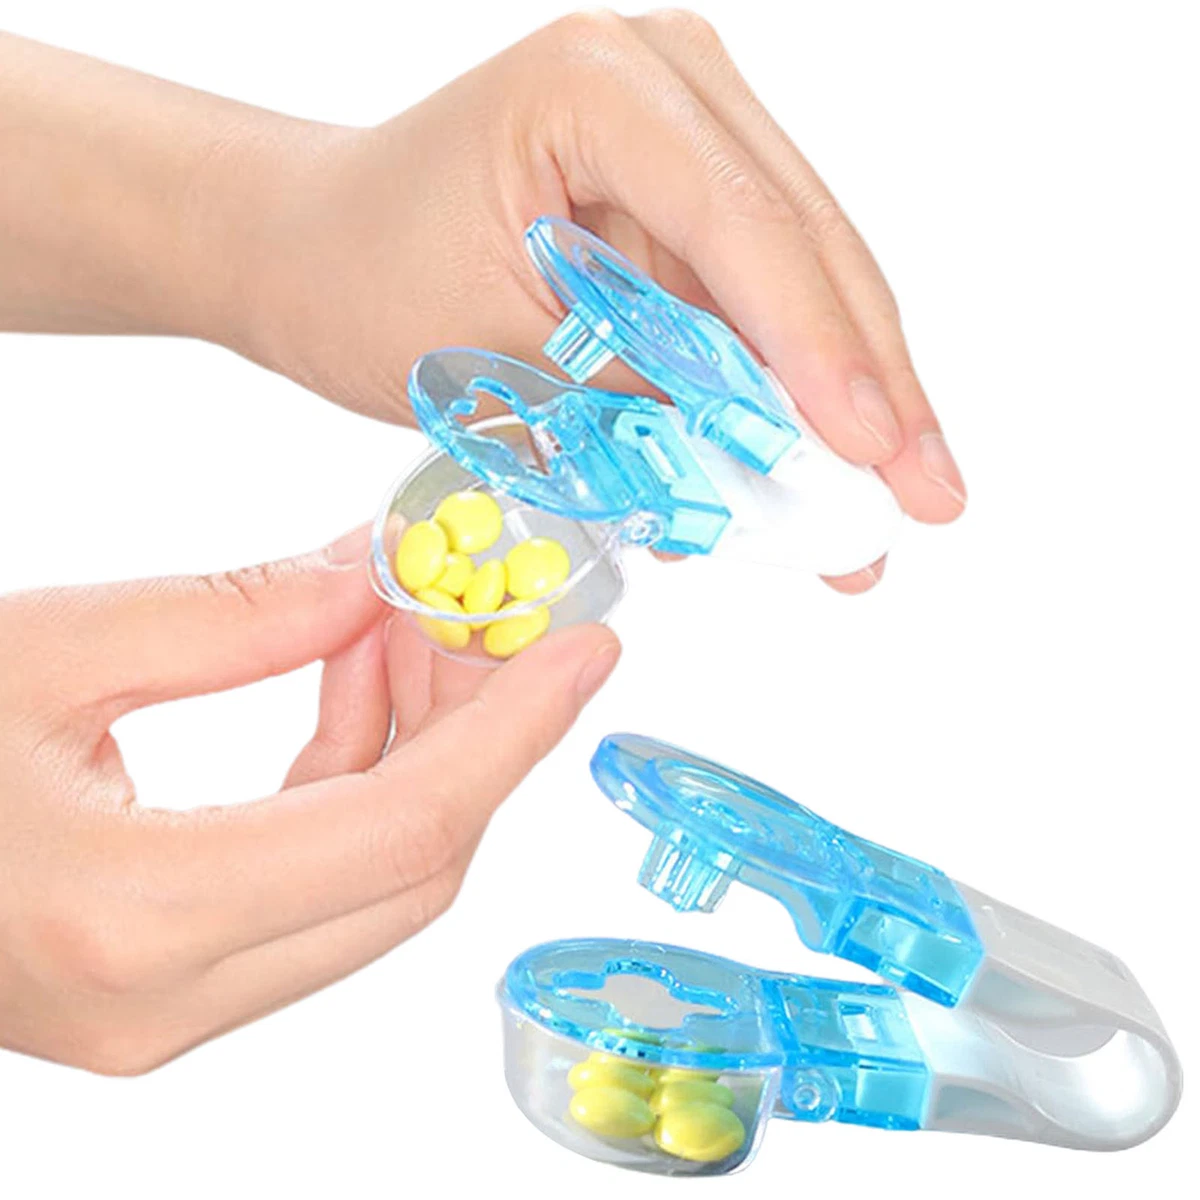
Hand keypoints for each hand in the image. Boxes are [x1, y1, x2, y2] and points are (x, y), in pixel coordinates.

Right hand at [0, 527, 618, 1073]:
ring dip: (416, 753)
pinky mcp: (157, 988)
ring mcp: (161, 1012)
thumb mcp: (43, 648)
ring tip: (410, 628)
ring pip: (369, 887)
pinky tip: (350, 686)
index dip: (513, 731)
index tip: (587, 653)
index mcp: (133, 916)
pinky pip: (310, 890)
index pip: (405, 827)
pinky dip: (353, 785)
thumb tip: (373, 579)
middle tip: (501, 620)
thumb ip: (233, 617)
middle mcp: (163, 998)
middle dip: (478, 735)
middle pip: (409, 869)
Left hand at [235, 11, 965, 591]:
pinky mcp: (681, 202)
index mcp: (600, 86)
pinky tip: (799, 473)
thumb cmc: (357, 277)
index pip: (744, 227)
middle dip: (868, 388)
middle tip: (927, 497)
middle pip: (806, 252)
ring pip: (799, 286)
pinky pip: (750, 306)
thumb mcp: (487, 355)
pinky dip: (773, 393)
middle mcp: (665, 86)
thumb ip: (632, 403)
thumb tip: (760, 470)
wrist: (308, 249)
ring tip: (875, 512)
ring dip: (834, 404)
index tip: (874, 454)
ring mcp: (683, 139)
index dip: (822, 353)